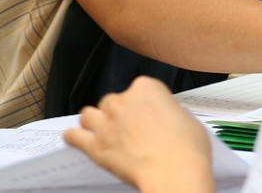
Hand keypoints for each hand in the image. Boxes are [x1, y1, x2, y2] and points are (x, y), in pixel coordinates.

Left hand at [64, 78, 214, 192]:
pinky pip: (76, 136)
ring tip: (98, 127)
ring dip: (94, 120)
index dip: (142, 103)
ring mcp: (107, 123)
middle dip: (118, 112)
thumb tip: (169, 118)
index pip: (139, 88)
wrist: (175, 173)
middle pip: (112, 100)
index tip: (146, 112)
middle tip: (128, 126)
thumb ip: (171, 113)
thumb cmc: (186, 151)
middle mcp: (123, 101)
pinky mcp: (97, 146)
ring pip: (90, 114)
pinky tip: (72, 136)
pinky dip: (73, 136)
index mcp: (147, 88)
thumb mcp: (189, 120)